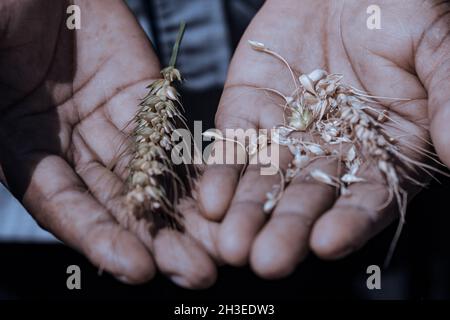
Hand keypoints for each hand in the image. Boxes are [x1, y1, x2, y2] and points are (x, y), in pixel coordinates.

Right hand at [0, 0, 218, 287]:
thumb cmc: (3, 12)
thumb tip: (17, 169)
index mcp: (20, 145)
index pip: (64, 205)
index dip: (99, 238)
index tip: (138, 268)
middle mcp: (70, 144)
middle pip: (119, 203)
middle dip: (158, 241)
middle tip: (198, 273)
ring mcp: (111, 121)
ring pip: (153, 176)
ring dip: (187, 215)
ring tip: (222, 248)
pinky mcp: (147, 97)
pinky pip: (173, 134)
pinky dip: (195, 166)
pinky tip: (221, 196)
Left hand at [198, 0, 449, 277]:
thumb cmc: (397, 9)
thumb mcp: (434, 46)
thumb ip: (449, 95)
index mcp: (383, 148)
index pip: (367, 196)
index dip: (349, 220)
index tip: (328, 242)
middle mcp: (331, 151)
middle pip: (308, 199)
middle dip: (286, 229)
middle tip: (266, 261)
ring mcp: (285, 134)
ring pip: (264, 181)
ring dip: (246, 212)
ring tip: (231, 243)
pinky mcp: (247, 113)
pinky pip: (233, 148)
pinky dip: (221, 173)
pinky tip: (210, 200)